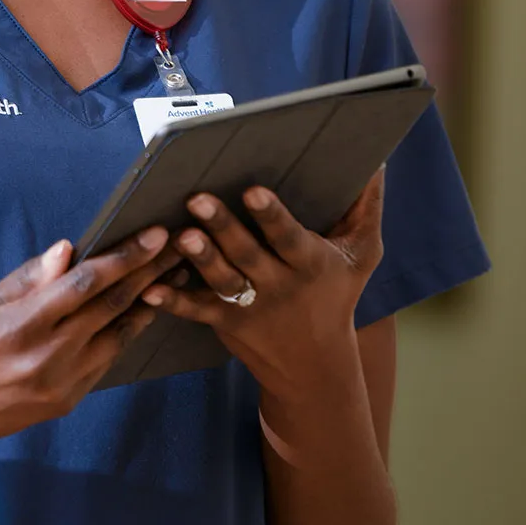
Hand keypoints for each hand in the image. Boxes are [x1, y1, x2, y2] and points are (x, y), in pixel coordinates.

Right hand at [0, 229, 171, 457]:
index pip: (85, 283)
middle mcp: (46, 360)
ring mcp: (59, 386)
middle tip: (178, 247)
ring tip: (171, 277)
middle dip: (148, 274)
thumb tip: (68, 250)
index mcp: (20, 327)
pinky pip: (102, 362)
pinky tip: (136, 314)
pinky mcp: (63, 404)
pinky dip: (121, 335)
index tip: (153, 234)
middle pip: (111, 308)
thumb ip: (27, 279)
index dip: (124, 257)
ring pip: (116, 337)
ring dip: (146, 305)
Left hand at [140, 172, 385, 402]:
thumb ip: (366, 207)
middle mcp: (278, 285)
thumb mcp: (360, 255)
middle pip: (248, 254)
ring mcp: (249, 306)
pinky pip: (195, 311)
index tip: (253, 191)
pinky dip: (172, 302)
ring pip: (220, 280)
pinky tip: (149, 288)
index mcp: (310, 264)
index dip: (272, 216)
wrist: (315, 365)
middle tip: (198, 199)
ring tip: (179, 235)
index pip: (290, 238)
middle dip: (223, 227)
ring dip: (199, 259)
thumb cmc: (338, 294)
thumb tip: (376, 159)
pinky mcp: (224, 321)